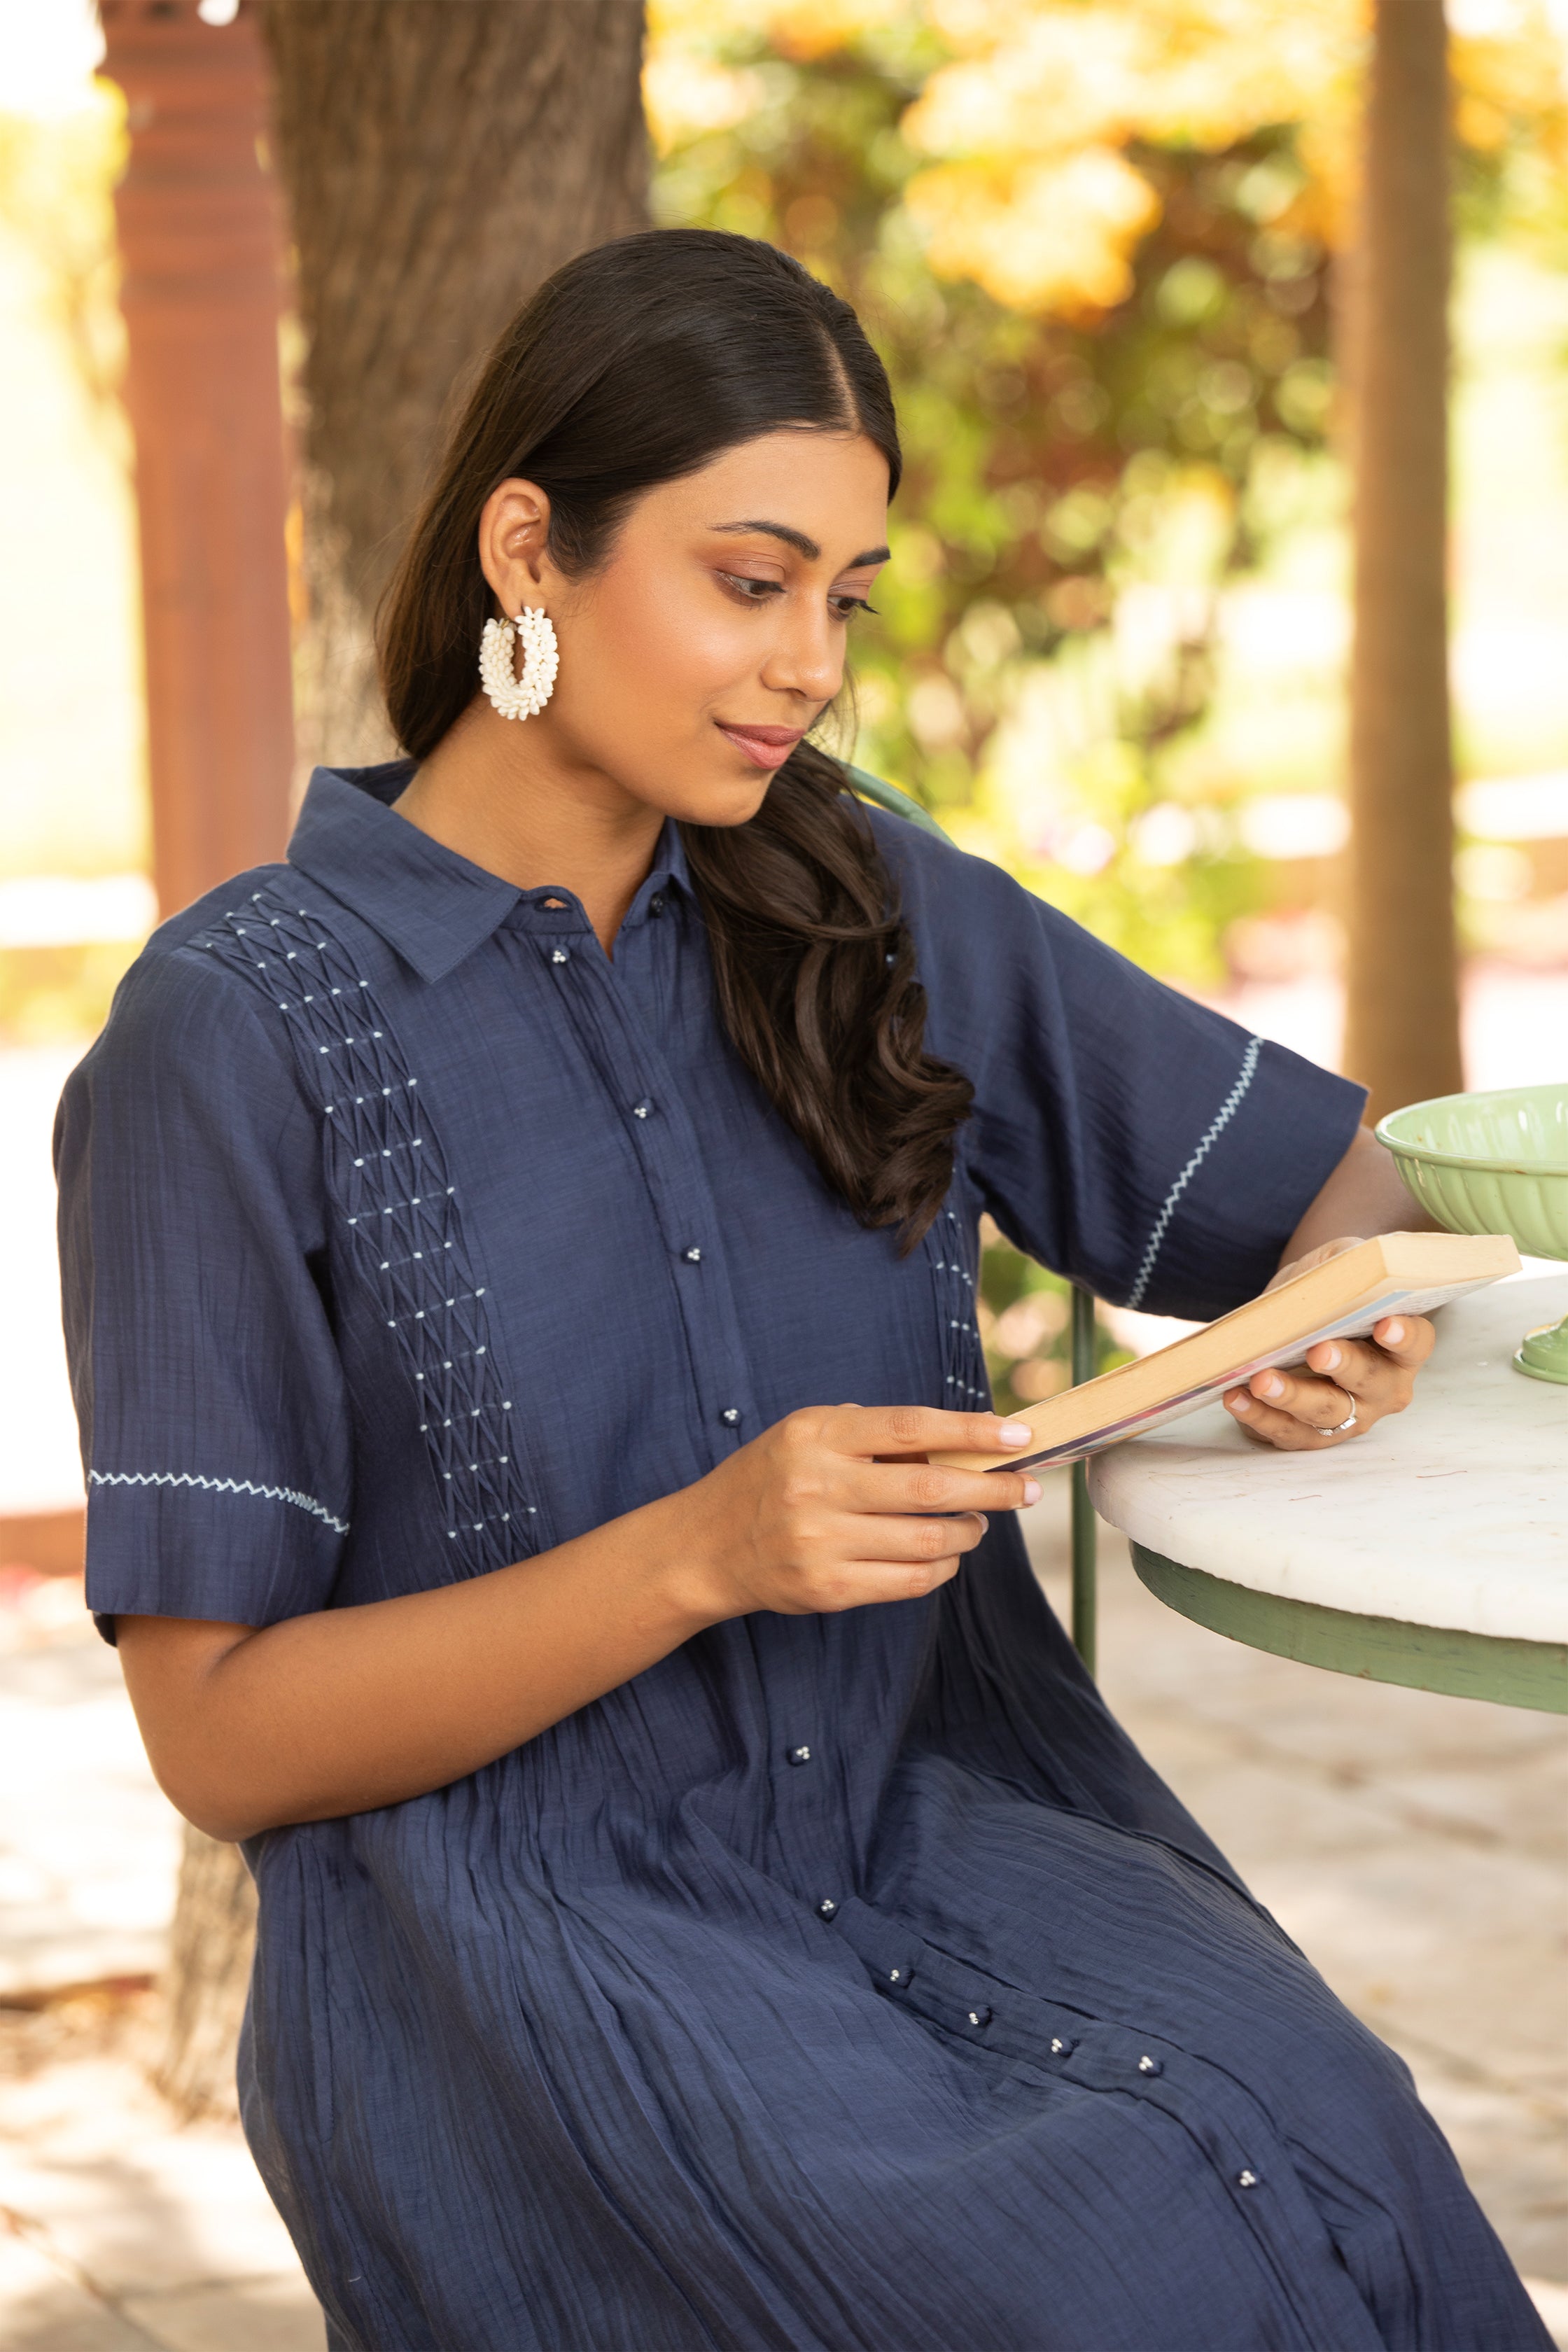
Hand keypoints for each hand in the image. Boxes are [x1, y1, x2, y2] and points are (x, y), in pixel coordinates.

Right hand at [675, 1405, 1039, 1620]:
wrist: (705, 1546)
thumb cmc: (770, 1480)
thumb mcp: (807, 1436)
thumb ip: (873, 1435)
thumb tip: (962, 1441)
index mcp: (817, 1436)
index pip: (911, 1428)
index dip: (972, 1432)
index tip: (1018, 1436)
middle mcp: (818, 1486)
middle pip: (930, 1489)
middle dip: (991, 1489)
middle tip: (1025, 1490)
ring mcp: (822, 1542)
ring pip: (927, 1542)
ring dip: (968, 1533)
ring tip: (977, 1523)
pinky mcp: (827, 1589)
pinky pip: (908, 1582)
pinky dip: (941, 1569)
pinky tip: (947, 1556)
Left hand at [1221, 1236, 1435, 1452]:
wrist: (1296, 1323)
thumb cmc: (1325, 1296)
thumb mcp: (1338, 1268)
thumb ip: (1345, 1264)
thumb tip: (1334, 1272)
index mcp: (1401, 1348)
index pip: (1416, 1343)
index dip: (1404, 1336)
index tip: (1385, 1324)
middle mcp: (1383, 1388)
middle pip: (1369, 1381)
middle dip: (1343, 1366)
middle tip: (1318, 1351)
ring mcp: (1349, 1417)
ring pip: (1325, 1414)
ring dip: (1292, 1397)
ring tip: (1262, 1380)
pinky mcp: (1310, 1434)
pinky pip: (1286, 1431)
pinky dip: (1258, 1416)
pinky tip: (1235, 1396)